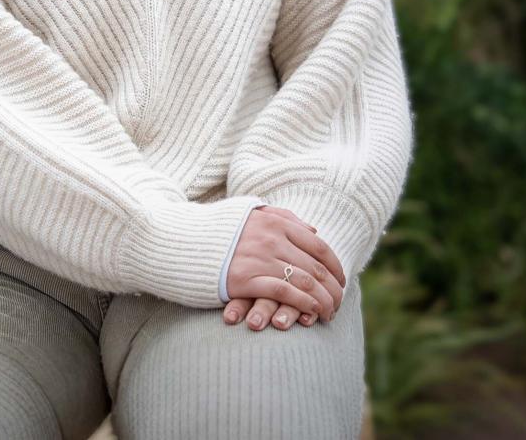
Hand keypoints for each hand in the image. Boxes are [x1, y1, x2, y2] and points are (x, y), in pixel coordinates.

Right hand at [222, 205, 345, 331]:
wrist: (183, 240)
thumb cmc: (220, 229)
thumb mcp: (252, 213)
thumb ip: (284, 217)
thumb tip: (313, 230)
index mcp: (275, 222)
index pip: (318, 246)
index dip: (335, 266)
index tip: (342, 281)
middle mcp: (271, 239)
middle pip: (315, 266)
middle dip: (333, 288)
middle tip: (340, 302)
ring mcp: (259, 259)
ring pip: (305, 282)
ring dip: (324, 300)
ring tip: (330, 313)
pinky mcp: (246, 279)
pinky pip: (285, 293)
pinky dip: (304, 303)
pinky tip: (312, 313)